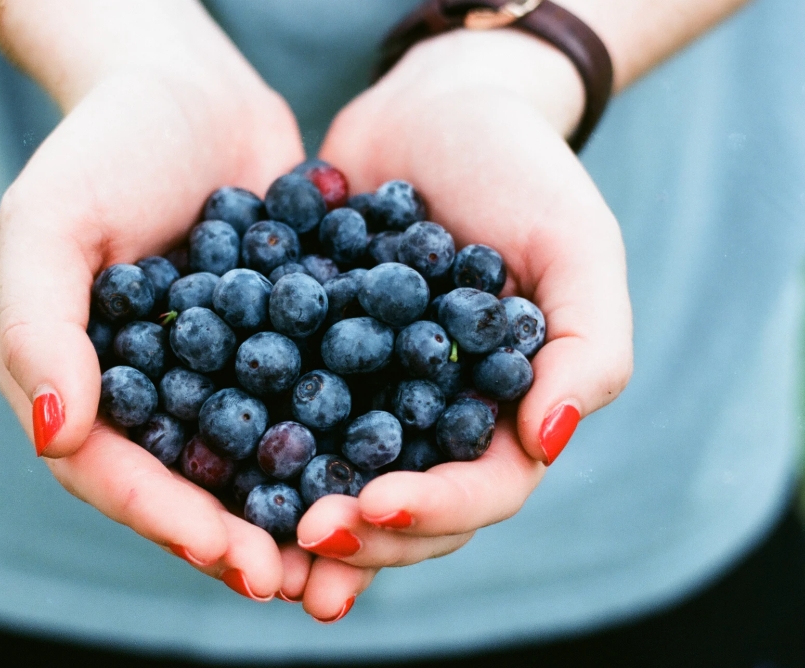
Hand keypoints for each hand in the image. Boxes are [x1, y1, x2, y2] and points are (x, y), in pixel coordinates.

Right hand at [0, 2, 308, 600]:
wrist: (189, 89)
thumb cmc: (104, 147)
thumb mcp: (50, 224)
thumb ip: (39, 329)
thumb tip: (56, 437)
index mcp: (88, 384)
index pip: (119, 474)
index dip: (172, 522)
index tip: (235, 559)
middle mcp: (156, 393)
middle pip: (194, 484)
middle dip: (245, 538)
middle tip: (300, 583)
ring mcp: (223, 373)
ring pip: (258, 458)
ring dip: (302, 508)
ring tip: (354, 548)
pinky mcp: (284, 344)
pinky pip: (311, 398)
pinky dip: (345, 435)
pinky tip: (394, 463)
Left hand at [291, 28, 632, 619]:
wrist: (435, 108)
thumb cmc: (520, 169)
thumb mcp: (575, 244)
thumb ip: (588, 345)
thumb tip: (548, 442)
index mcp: (506, 409)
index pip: (483, 489)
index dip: (434, 510)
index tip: (376, 506)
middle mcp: (438, 417)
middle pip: (407, 508)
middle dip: (361, 534)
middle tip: (307, 538)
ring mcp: (373, 394)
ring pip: (342, 479)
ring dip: (303, 523)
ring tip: (259, 549)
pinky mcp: (314, 360)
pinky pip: (284, 414)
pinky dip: (256, 451)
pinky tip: (216, 475)